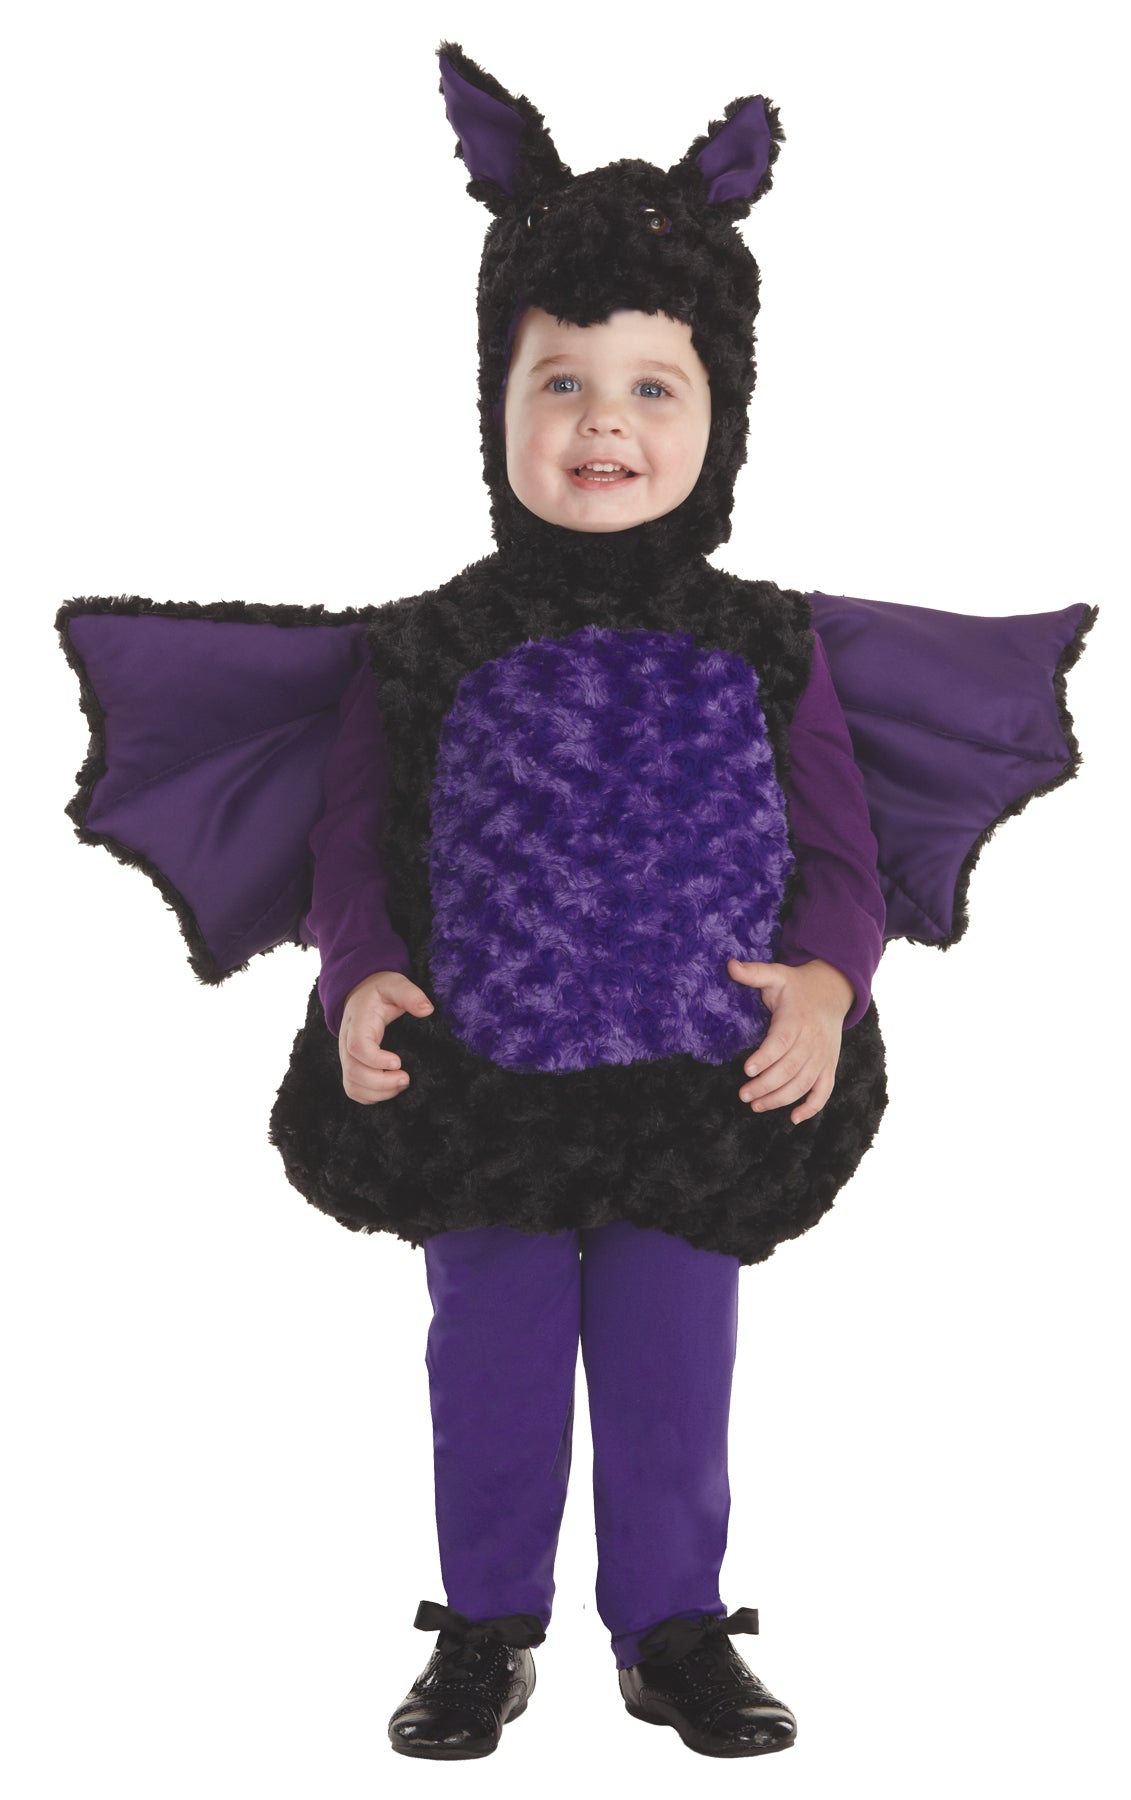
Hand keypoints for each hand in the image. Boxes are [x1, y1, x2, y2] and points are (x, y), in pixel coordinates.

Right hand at [338, 970, 433, 1104]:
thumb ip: (410, 994)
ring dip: (378, 1092)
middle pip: (353, 1072)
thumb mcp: (396, 984)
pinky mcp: (351, 1067)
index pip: (357, 1047)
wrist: (361, 995)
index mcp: (358, 1022)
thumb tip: (427, 1009)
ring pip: (352, 1085)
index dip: (375, 1060)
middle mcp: (346, 1042)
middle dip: (381, 1082)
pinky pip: (354, 1090)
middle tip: (406, 1079)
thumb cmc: (380, 991)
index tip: (398, 1062)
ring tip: (402, 1085)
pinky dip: (372, 1097)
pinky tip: (392, 1089)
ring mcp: (347, 1057)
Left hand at [727, 957, 853, 1124]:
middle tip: (743, 1095)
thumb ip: (754, 973)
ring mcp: (823, 1055)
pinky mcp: (829, 1066)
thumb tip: (729, 965)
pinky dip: (812, 1106)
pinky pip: (824, 1091)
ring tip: (756, 1105)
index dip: (765, 1057)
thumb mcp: (777, 974)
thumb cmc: (797, 986)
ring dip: (781, 1098)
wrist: (833, 991)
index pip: (781, 1042)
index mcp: (796, 1019)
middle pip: (789, 1068)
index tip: (747, 1069)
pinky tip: (794, 1118)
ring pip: (803, 1083)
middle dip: (766, 1085)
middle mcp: (812, 1040)